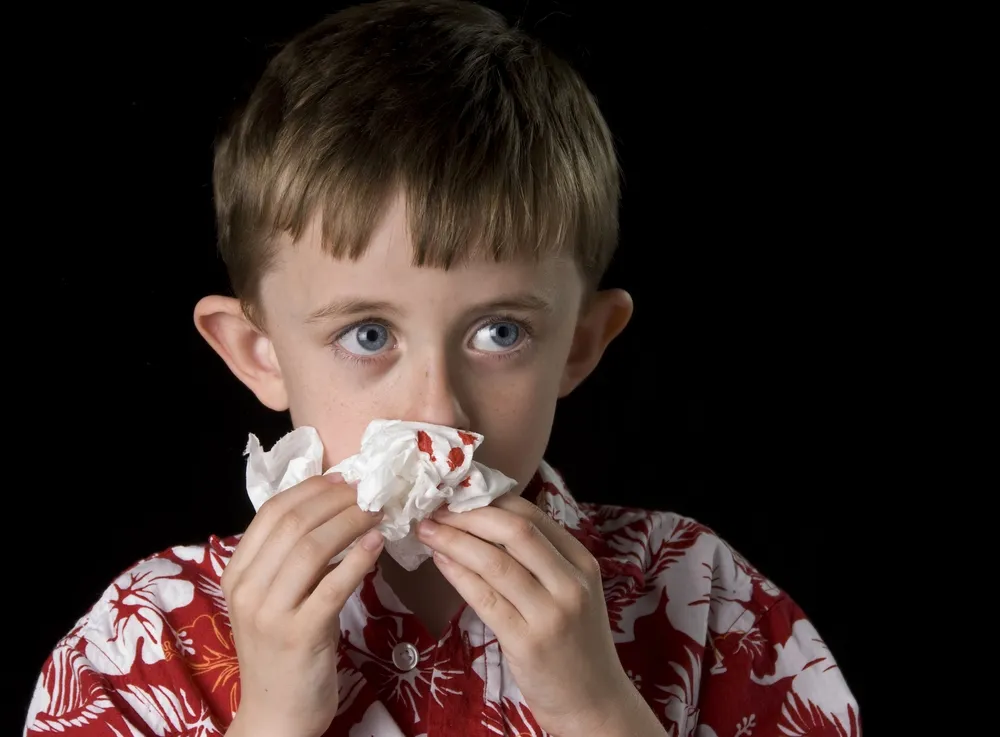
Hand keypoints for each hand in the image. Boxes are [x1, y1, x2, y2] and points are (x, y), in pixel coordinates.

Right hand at [221, 474, 384, 736]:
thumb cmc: (281, 652)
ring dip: (351, 522)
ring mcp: (271, 613)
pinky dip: (359, 559)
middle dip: (337, 500)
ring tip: (378, 512)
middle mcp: (248, 589)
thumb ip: (290, 560)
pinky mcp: (301, 635)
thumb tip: (333, 509)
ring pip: (313, 548)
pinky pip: (334, 585)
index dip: (312, 489)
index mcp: (237, 574)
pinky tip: (378, 544)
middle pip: (294, 524)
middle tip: (369, 491)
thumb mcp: (273, 600)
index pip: (272, 512)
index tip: (343, 479)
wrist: (276, 716)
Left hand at [416, 495, 648, 736]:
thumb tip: (487, 524)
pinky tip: (440, 562)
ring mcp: (551, 614)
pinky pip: (484, 598)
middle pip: (514, 532)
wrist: (594, 703)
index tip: (460, 495)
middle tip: (437, 510)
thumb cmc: (576, 646)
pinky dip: (457, 574)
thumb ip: (543, 561)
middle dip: (469, 515)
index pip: (533, 516)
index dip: (491, 500)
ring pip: (495, 562)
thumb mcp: (573, 594)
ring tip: (427, 531)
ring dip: (454, 541)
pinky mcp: (527, 642)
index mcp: (582, 563)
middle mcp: (571, 584)